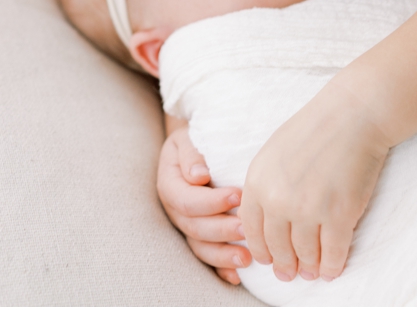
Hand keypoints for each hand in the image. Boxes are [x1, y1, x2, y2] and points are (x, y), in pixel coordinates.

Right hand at [156, 126, 245, 283]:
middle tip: (246, 228)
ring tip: (246, 259)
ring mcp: (186, 226)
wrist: (196, 149)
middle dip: (221, 229)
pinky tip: (236, 277)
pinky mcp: (200, 237)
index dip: (210, 201)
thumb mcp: (188, 139)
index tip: (237, 196)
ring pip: (199, 247)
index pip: (185, 199)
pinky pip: (207, 257)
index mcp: (169, 184)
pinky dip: (220, 269)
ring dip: (221, 255)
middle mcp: (174, 209)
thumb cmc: (197, 142)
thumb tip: (197, 175)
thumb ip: (191, 154)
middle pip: (193, 226)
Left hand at [239, 105, 388, 282]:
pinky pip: (332, 252)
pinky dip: (332, 266)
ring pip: (305, 253)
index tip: (266, 259)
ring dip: (308, 268)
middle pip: (277, 246)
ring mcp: (308, 210)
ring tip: (310, 273)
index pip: (251, 229)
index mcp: (257, 183)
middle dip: (283, 264)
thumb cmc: (312, 132)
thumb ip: (264, 185)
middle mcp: (278, 200)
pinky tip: (331, 270)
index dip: (260, 249)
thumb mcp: (272, 155)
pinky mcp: (339, 215)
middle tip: (288, 273)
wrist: (351, 117)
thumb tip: (265, 217)